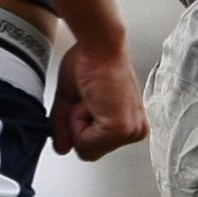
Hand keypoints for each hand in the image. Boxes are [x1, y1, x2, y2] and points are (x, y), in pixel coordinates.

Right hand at [51, 38, 148, 159]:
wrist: (99, 45)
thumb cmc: (91, 61)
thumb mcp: (73, 100)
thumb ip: (66, 127)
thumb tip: (62, 148)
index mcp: (129, 124)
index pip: (91, 146)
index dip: (77, 123)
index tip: (88, 98)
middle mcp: (135, 130)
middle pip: (88, 152)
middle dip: (78, 125)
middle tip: (89, 98)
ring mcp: (130, 132)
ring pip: (86, 149)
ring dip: (79, 120)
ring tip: (91, 97)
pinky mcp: (121, 129)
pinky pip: (84, 143)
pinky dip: (78, 119)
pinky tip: (92, 99)